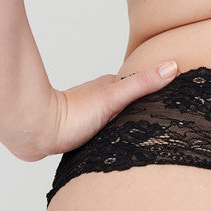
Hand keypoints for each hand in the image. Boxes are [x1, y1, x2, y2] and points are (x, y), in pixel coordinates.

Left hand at [41, 59, 179, 157]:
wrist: (37, 132)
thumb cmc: (72, 114)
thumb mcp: (114, 96)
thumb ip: (141, 84)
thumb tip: (171, 66)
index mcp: (108, 87)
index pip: (137, 85)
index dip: (153, 87)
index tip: (172, 90)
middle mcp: (98, 99)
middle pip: (125, 101)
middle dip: (139, 107)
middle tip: (160, 114)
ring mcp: (87, 116)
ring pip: (112, 118)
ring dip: (123, 123)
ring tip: (140, 133)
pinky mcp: (78, 134)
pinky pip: (100, 134)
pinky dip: (110, 136)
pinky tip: (113, 144)